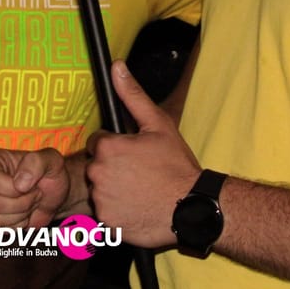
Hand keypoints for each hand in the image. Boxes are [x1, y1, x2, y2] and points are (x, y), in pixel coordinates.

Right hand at [0, 147, 69, 227]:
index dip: (11, 189)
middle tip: (33, 194)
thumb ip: (36, 163)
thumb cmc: (50, 174)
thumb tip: (19, 183)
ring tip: (29, 202)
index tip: (29, 185)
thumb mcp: (51, 159)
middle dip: (21, 203)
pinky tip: (22, 213)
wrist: (52, 195)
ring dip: (19, 214)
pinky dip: (16, 226)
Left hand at [86, 60, 200, 247]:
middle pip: (97, 166)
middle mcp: (99, 174)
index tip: (134, 154)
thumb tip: (116, 67)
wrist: (192, 207)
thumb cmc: (176, 166)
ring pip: (100, 189)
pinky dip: (117, 210)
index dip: (116, 146)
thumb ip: (132, 95)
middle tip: (139, 172)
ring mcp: (102, 200)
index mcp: (108, 148)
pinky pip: (106, 212)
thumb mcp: (158, 124)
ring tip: (140, 190)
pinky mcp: (108, 222)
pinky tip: (136, 206)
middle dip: (113, 167)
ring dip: (114, 189)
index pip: (99, 142)